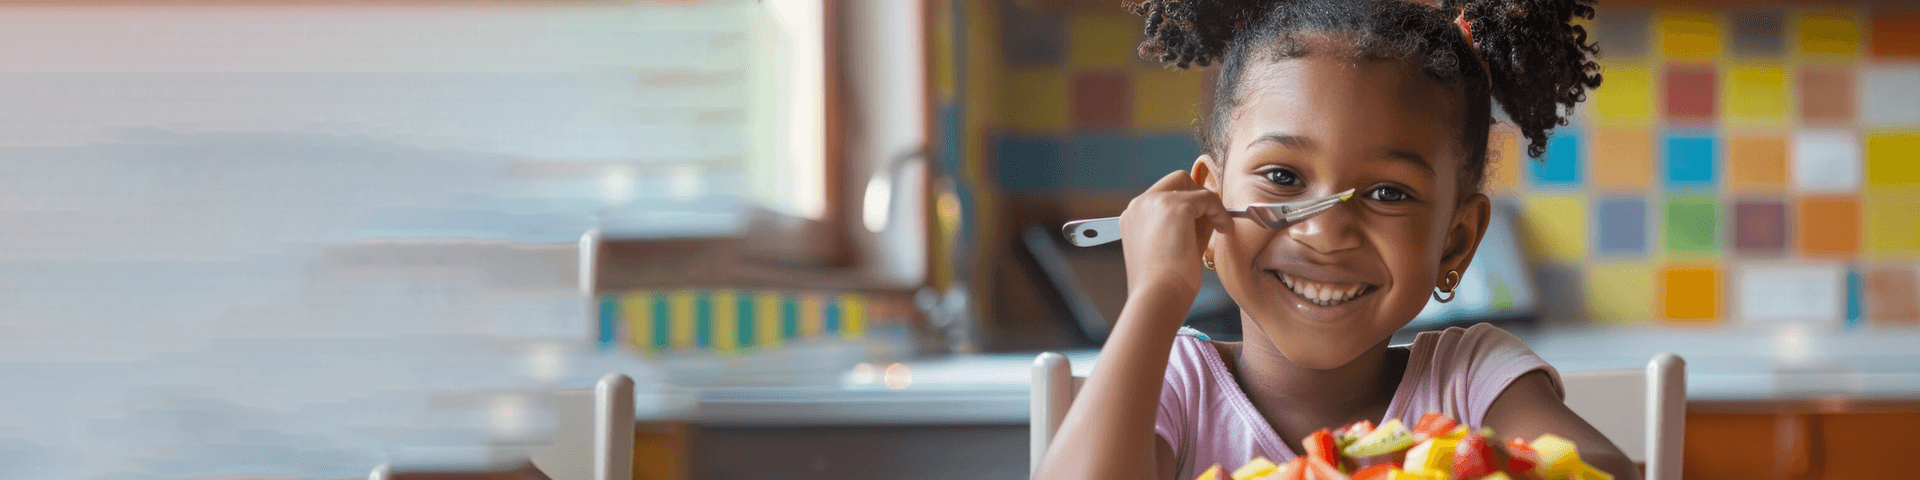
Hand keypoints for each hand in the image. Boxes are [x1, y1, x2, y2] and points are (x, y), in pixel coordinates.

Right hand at [1119, 170, 1233, 302]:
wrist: (1158, 297)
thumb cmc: (1165, 283)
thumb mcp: (1173, 246)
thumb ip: (1186, 224)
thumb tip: (1209, 209)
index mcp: (1134, 216)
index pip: (1165, 193)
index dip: (1189, 202)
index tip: (1205, 221)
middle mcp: (1139, 205)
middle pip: (1177, 180)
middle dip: (1199, 196)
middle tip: (1213, 221)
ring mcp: (1154, 203)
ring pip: (1192, 185)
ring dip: (1209, 204)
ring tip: (1219, 228)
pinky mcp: (1174, 207)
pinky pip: (1207, 197)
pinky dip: (1220, 212)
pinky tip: (1224, 229)